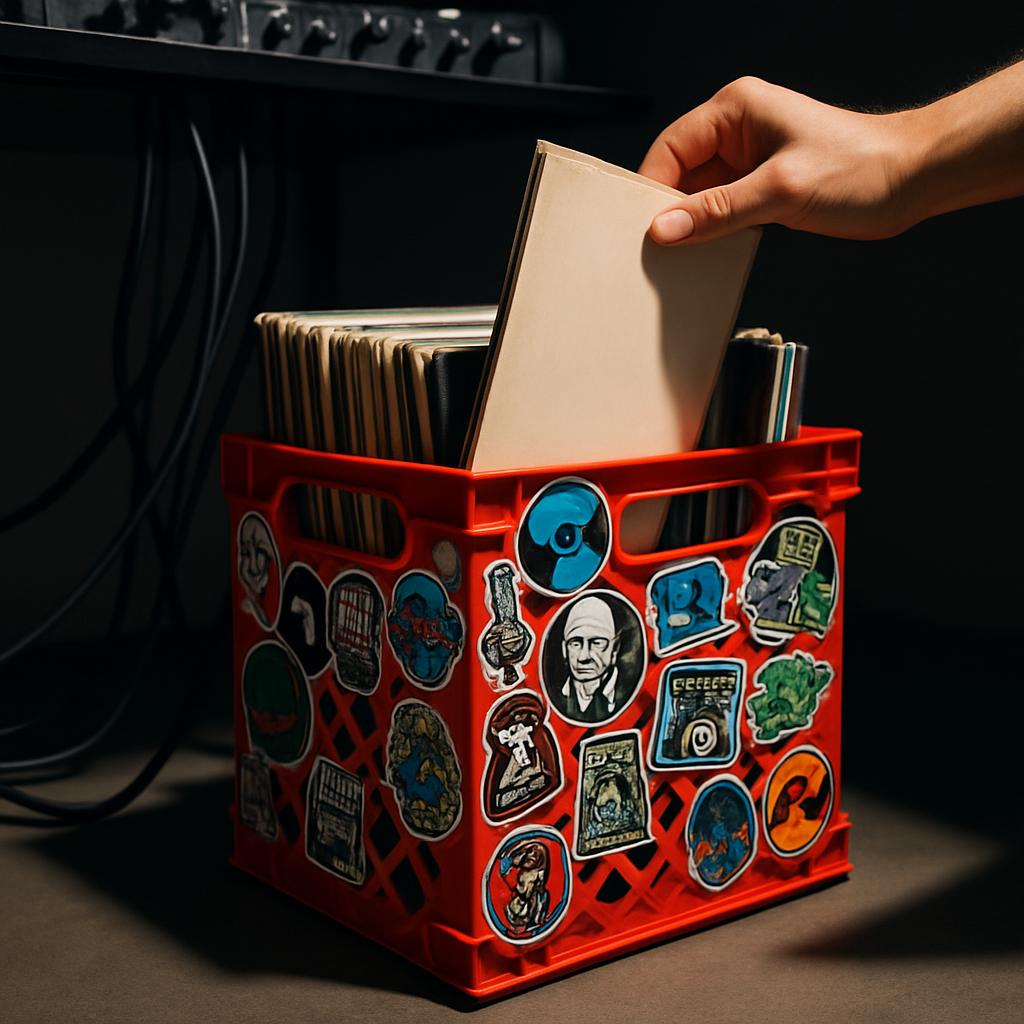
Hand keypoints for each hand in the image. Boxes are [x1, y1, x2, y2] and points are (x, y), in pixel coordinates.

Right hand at [639, 77, 914, 244]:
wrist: (912, 180)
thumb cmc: (861, 168)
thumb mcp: (780, 191)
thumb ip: (718, 211)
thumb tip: (665, 228)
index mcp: (736, 110)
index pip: (670, 148)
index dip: (650, 189)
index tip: (640, 227)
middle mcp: (737, 130)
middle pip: (678, 173)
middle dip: (667, 210)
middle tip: (654, 247)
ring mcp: (748, 160)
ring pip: (697, 195)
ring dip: (689, 225)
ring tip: (679, 254)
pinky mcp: (760, 186)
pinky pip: (720, 210)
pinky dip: (711, 232)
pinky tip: (704, 254)